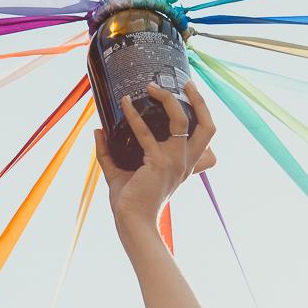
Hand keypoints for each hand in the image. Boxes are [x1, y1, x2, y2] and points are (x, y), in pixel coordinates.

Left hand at [94, 82, 215, 230]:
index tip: (190, 94)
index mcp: (184, 165)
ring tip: (151, 87)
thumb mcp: (120, 173)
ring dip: (168, 98)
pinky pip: (146, 132)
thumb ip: (109, 152)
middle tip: (186, 84)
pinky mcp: (158, 163)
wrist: (132, 223)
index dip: (203, 114)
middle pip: (209, 127)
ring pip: (183, 121)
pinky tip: (124, 104)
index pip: (205, 137)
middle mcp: (185, 162)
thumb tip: (98, 129)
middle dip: (201, 101)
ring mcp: (174, 162)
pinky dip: (133, 116)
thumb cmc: (130, 203)